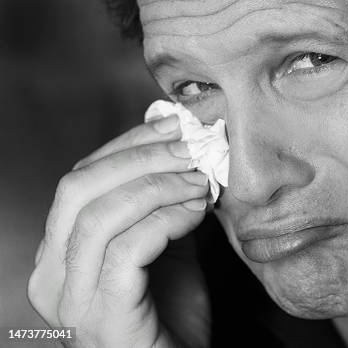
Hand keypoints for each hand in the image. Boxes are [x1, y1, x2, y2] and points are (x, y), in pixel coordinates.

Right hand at [27, 115, 211, 346]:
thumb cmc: (168, 305)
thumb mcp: (160, 238)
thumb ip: (159, 197)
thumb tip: (178, 142)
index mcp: (58, 249)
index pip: (80, 176)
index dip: (128, 143)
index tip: (173, 125)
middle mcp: (51, 274)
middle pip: (80, 187)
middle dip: (142, 158)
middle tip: (191, 150)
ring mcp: (71, 300)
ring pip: (101, 215)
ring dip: (160, 187)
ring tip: (200, 183)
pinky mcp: (103, 318)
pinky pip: (128, 249)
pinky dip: (167, 220)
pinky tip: (196, 214)